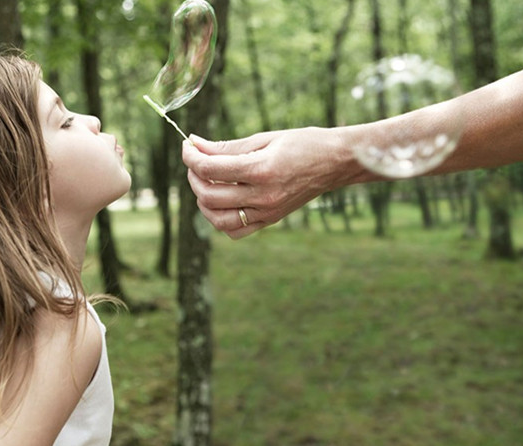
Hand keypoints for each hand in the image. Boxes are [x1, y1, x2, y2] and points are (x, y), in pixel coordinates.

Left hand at [182, 127, 365, 238]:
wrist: (335, 162)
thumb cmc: (303, 144)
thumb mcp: (264, 138)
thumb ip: (227, 146)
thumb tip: (194, 144)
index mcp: (262, 170)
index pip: (211, 168)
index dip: (191, 156)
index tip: (187, 146)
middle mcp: (263, 196)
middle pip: (210, 195)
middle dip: (193, 177)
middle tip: (195, 163)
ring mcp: (267, 212)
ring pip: (218, 219)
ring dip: (202, 201)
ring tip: (205, 183)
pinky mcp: (270, 220)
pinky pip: (235, 230)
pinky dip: (220, 219)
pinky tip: (221, 201)